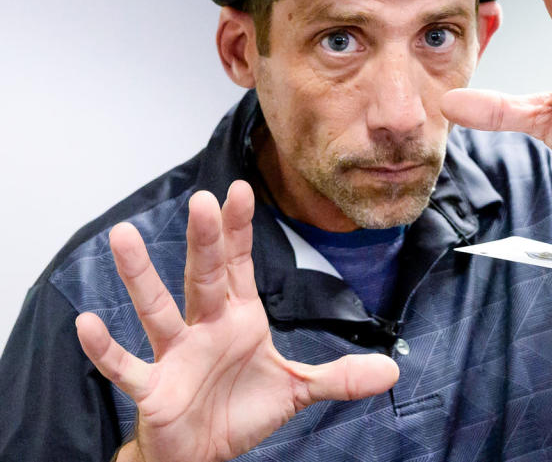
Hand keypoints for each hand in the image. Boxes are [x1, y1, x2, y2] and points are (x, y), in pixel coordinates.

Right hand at [75, 181, 398, 461]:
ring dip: (141, 276)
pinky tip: (86, 324)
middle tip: (202, 199)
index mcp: (239, 318)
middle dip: (205, 240)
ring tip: (123, 236)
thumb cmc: (240, 411)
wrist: (203, 455)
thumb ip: (340, 376)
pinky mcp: (154, 388)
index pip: (239, 265)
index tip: (239, 190)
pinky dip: (106, 350)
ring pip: (158, 309)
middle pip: (204, 277)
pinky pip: (127, 366)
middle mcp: (205, 327)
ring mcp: (176, 355)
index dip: (238, 230)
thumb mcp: (297, 391)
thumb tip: (391, 368)